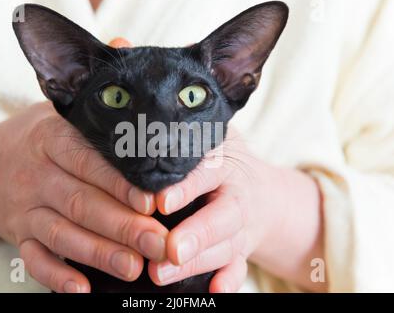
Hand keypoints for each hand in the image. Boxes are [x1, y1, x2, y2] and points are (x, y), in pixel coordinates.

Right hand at [0, 101, 166, 292]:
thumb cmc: (38, 141)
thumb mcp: (59, 120)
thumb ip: (95, 129)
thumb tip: (148, 139)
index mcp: (50, 139)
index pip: (88, 161)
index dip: (119, 184)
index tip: (150, 202)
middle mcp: (36, 175)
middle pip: (81, 202)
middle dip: (122, 225)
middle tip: (157, 242)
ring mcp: (25, 208)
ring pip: (62, 233)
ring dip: (99, 253)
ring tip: (133, 266)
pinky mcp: (19, 235)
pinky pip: (34, 259)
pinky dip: (56, 276)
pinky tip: (81, 288)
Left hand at [147, 128, 323, 291]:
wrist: (262, 192)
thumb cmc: (223, 161)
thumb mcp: (214, 138)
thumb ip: (189, 132)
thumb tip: (145, 116)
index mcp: (226, 165)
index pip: (206, 173)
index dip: (186, 187)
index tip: (161, 200)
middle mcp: (237, 196)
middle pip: (222, 216)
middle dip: (197, 233)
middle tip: (169, 249)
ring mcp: (242, 228)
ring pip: (225, 247)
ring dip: (197, 263)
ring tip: (162, 274)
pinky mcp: (243, 249)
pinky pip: (240, 267)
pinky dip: (229, 280)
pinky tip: (215, 292)